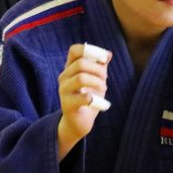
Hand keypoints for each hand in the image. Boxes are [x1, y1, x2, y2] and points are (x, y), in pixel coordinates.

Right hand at [56, 43, 108, 160]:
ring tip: (103, 89)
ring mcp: (64, 91)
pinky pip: (83, 97)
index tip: (104, 59)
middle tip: (105, 79)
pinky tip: (98, 102)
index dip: (90, 50)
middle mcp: (64, 77)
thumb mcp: (96, 80)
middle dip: (98, 70)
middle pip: (81, 63)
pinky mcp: (67, 105)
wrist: (79, 122)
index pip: (74, 50)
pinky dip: (95, 99)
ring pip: (80, 77)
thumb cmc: (88, 97)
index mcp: (70, 68)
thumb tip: (108, 53)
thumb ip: (100, 66)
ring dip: (97, 82)